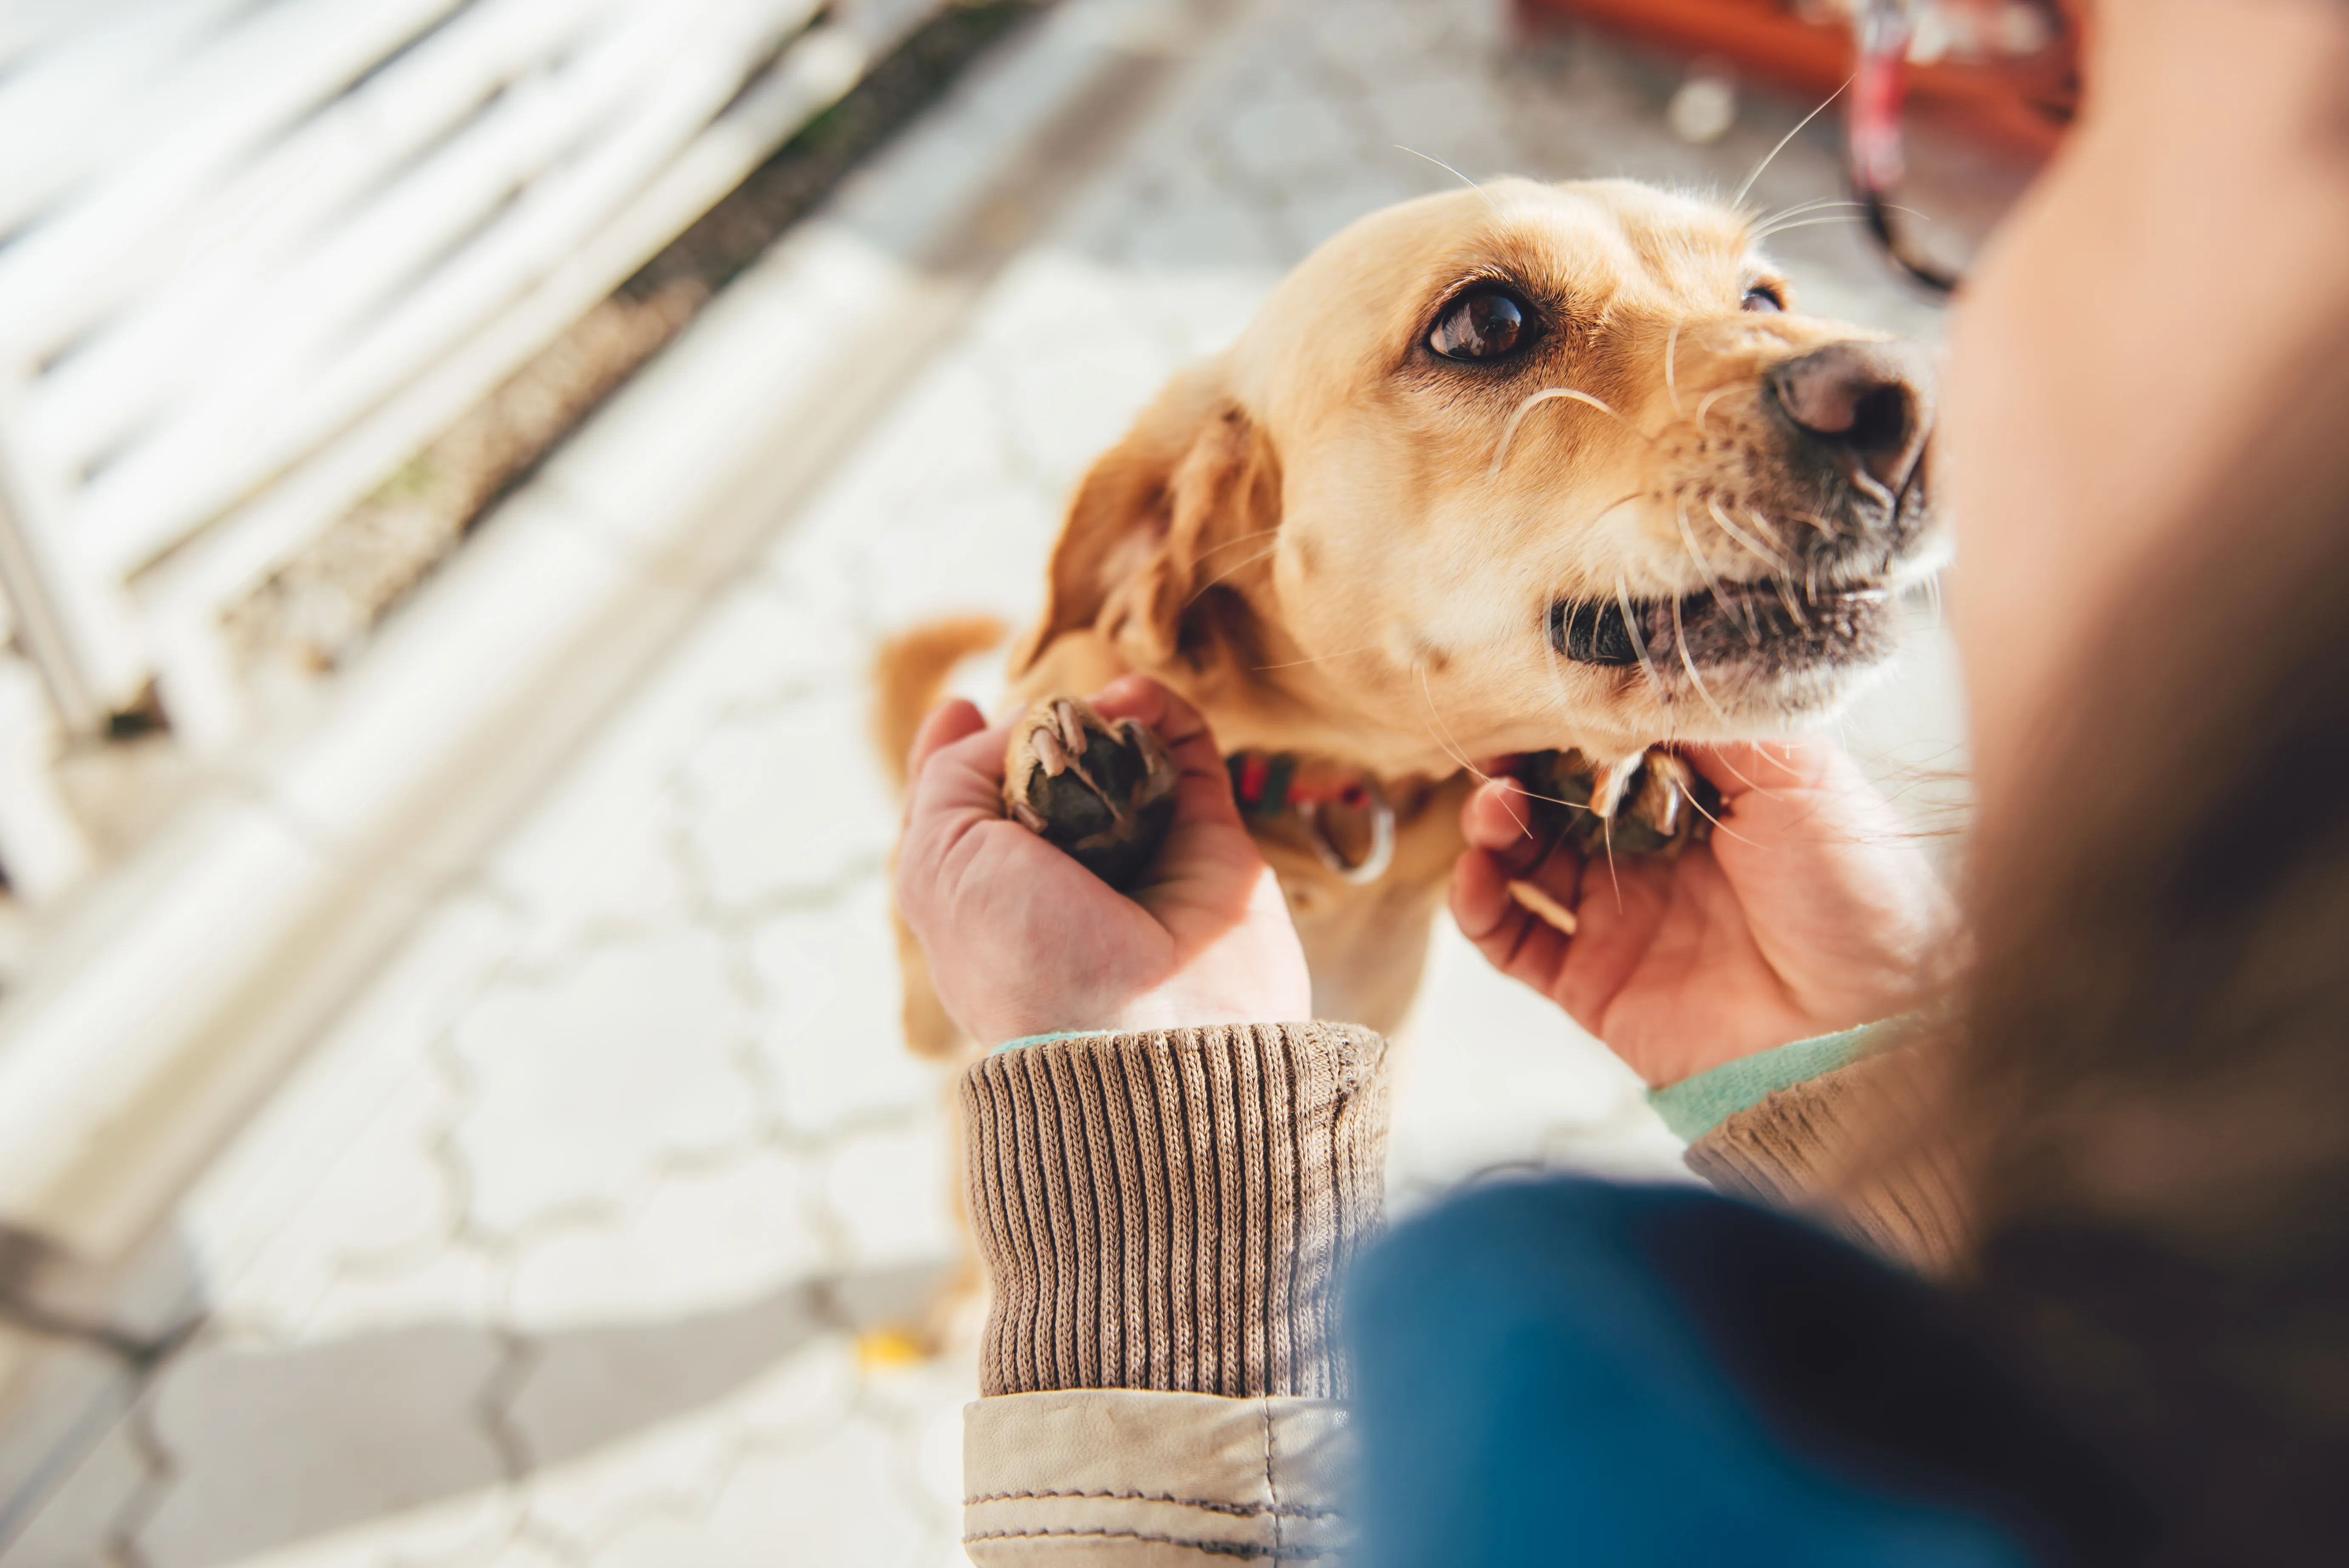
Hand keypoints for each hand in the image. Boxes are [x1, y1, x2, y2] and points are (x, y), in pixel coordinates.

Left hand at [896, 676, 1310, 1047]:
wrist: (1150, 1032)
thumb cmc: (1027, 955)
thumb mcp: (938, 864)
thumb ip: (948, 779)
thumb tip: (1022, 723)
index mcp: (989, 895)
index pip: (968, 813)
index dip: (959, 751)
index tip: (959, 706)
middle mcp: (1062, 877)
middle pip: (1048, 774)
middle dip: (1044, 725)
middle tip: (1047, 712)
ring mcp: (1141, 857)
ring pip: (1121, 756)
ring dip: (1107, 710)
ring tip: (1104, 702)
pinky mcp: (1211, 843)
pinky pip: (1189, 756)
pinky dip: (1165, 714)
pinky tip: (1138, 701)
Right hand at [1449, 740, 1954, 1085]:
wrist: (1871, 1020)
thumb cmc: (1857, 887)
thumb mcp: (1797, 772)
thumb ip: (1708, 721)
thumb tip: (1627, 667)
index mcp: (1702, 798)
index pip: (1609, 744)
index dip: (1568, 719)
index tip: (1534, 693)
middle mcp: (1654, 854)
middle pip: (1553, 798)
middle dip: (1518, 767)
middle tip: (1501, 750)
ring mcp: (1620, 919)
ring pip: (1520, 861)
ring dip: (1492, 826)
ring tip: (1496, 808)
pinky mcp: (1593, 983)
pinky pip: (1510, 941)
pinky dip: (1478, 905)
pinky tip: (1480, 874)